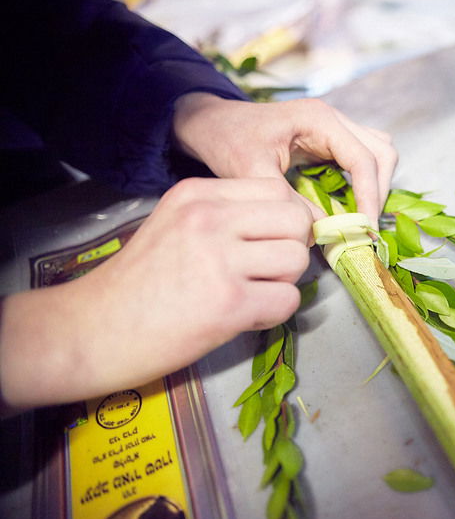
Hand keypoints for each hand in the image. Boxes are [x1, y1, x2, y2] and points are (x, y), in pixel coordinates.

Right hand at [0, 177, 312, 412]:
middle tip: (268, 271)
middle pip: (297, 219)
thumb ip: (225, 216)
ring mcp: (220, 260)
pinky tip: (244, 317)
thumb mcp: (175, 225)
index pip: (278, 188)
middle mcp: (210, 219)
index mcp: (197, 194)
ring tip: (253, 295)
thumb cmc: (136, 283)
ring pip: (298, 259)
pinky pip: (288, 301)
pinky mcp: (229, 303)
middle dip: (293, 248)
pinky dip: (274, 314)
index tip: (270, 242)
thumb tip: (284, 224)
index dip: (285, 219)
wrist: (91, 330)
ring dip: (285, 282)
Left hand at [172, 93, 397, 224]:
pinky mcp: (329, 141)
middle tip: (366, 225)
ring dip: (377, 184)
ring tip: (361, 217)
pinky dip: (364, 183)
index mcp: (318, 119)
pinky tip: (349, 207)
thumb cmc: (227, 141)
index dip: (370, 196)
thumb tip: (322, 232)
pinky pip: (361, 160)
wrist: (211, 125)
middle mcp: (333, 119)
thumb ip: (289, 202)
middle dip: (379, 190)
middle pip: (382, 152)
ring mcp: (333, 128)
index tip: (364, 228)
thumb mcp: (252, 173)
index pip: (364, 159)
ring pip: (378, 153)